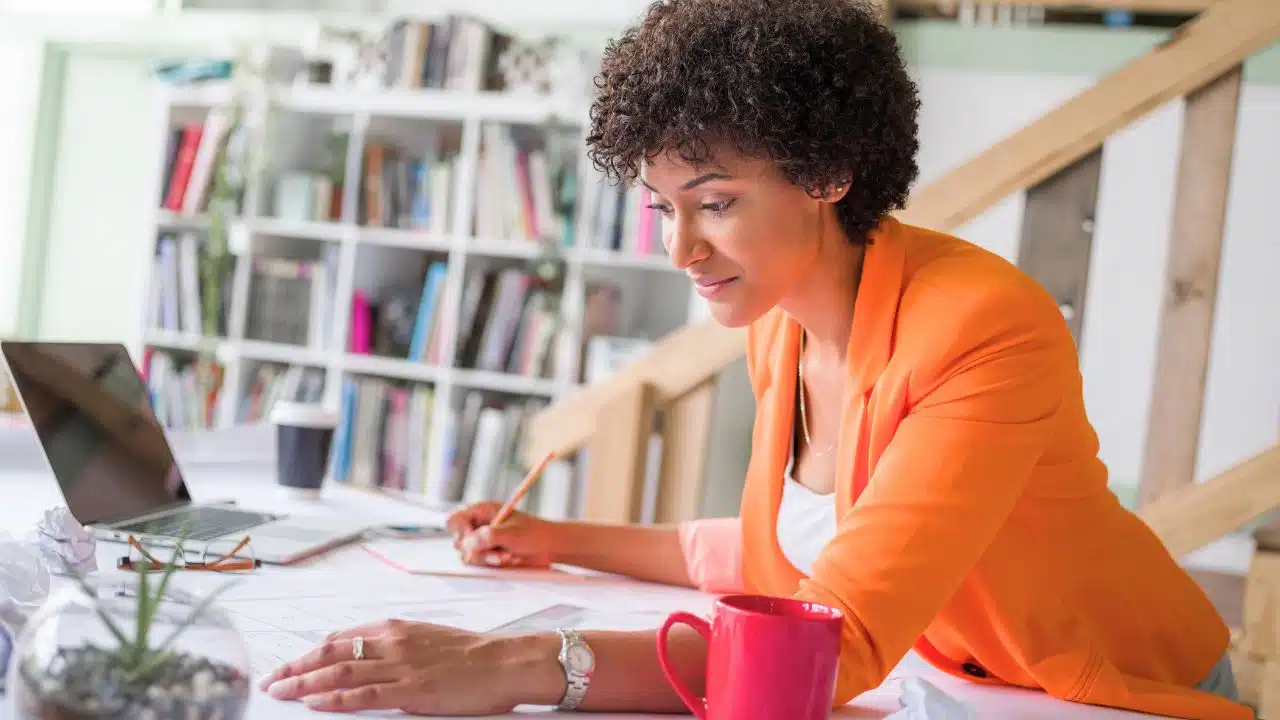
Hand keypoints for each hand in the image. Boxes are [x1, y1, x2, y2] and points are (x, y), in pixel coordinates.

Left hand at [258, 619, 531, 714]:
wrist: (505, 662)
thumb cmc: (473, 653)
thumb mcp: (427, 637)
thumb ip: (394, 643)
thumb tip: (361, 651)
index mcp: (396, 628)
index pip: (340, 639)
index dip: (309, 653)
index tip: (289, 664)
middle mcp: (392, 642)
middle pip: (330, 654)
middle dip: (296, 667)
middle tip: (271, 679)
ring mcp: (400, 666)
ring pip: (339, 674)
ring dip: (303, 683)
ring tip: (280, 692)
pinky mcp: (410, 690)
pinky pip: (363, 695)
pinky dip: (334, 699)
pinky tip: (313, 702)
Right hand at [446, 501, 559, 568]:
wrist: (550, 548)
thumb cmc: (534, 534)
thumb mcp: (512, 534)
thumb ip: (488, 537)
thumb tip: (467, 544)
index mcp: (482, 511)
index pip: (454, 519)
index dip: (459, 531)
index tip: (473, 540)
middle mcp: (478, 526)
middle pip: (458, 540)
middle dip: (477, 550)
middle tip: (497, 552)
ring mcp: (482, 542)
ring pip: (468, 555)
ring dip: (487, 558)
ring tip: (507, 556)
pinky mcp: (487, 555)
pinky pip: (478, 564)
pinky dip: (492, 564)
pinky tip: (508, 560)